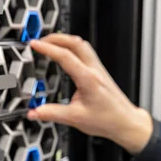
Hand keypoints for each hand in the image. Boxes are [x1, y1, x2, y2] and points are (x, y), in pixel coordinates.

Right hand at [28, 34, 152, 153]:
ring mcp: (98, 69)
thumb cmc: (107, 120)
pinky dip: (72, 47)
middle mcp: (94, 70)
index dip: (48, 49)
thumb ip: (52, 114)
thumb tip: (34, 112)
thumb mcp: (75, 119)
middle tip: (40, 40)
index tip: (35, 45)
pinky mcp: (99, 72)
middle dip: (55, 38)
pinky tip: (65, 53)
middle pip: (75, 43)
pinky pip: (85, 52)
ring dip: (65, 40)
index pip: (65, 57)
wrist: (126, 122)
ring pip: (81, 45)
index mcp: (88, 80)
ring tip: (50, 43)